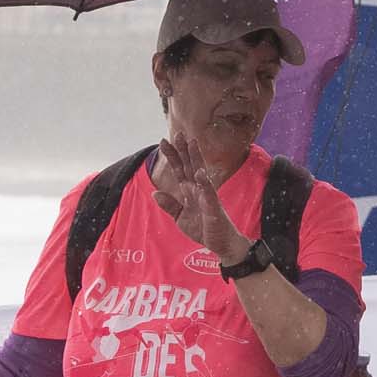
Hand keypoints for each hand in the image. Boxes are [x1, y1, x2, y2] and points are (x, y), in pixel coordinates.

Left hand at [151, 146, 247, 264]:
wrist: (221, 243)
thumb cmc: (204, 228)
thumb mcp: (180, 218)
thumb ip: (169, 205)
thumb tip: (155, 193)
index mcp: (190, 191)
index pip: (180, 170)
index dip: (172, 156)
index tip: (164, 141)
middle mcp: (198, 189)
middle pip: (189, 166)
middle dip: (183, 150)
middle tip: (178, 133)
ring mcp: (207, 196)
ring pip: (200, 173)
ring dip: (195, 159)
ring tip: (192, 144)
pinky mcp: (213, 207)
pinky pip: (208, 193)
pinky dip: (204, 183)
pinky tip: (200, 173)